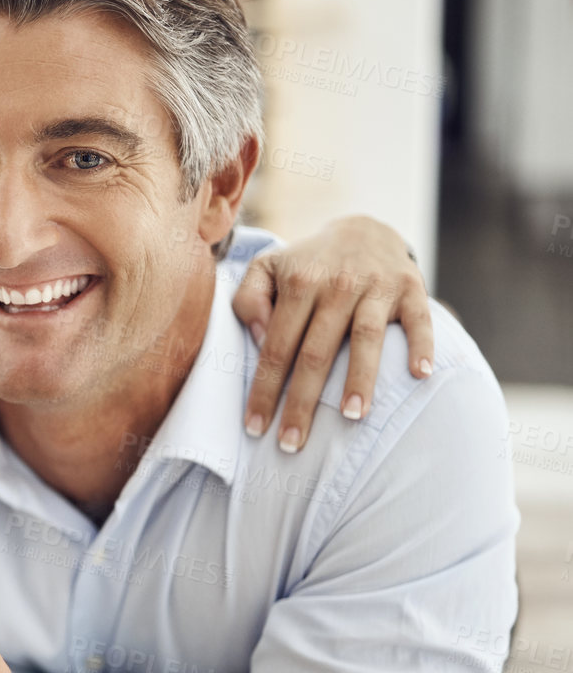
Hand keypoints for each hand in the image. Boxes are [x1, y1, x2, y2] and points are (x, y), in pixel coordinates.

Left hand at [233, 214, 433, 451]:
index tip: (255, 427)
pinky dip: (422, 345)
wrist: (364, 228)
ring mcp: (377, 288)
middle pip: (316, 352)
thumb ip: (249, 300)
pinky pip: (419, 320)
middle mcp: (338, 285)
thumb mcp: (267, 268)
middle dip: (302, 401)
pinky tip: (420, 375)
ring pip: (365, 338)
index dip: (264, 388)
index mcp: (300, 284)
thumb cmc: (307, 263)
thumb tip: (259, 338)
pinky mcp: (411, 289)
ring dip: (359, 378)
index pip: (276, 346)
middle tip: (291, 443)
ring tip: (350, 416)